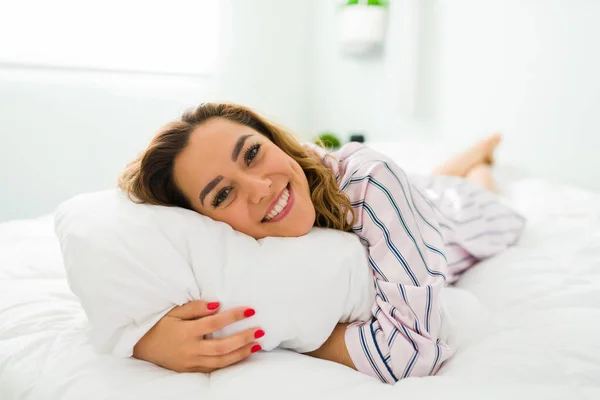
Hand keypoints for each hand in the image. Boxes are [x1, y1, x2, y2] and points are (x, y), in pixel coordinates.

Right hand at [133, 301, 262, 372]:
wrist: (141, 345)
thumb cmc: (160, 324)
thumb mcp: (174, 311)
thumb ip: (195, 308)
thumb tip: (216, 305)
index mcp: (185, 332)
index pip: (214, 323)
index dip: (233, 317)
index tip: (250, 310)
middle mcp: (189, 350)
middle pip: (221, 347)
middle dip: (243, 339)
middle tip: (260, 330)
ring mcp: (190, 362)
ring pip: (220, 361)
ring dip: (241, 353)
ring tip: (257, 344)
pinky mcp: (190, 370)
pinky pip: (214, 369)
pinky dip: (230, 362)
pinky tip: (242, 355)